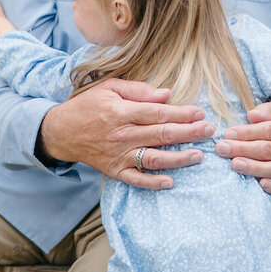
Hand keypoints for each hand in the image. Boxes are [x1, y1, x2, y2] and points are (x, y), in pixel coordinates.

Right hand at [39, 77, 215, 189]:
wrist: (60, 131)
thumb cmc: (88, 105)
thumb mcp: (109, 88)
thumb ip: (138, 90)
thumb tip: (166, 95)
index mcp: (121, 112)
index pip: (157, 113)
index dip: (181, 113)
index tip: (200, 113)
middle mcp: (122, 135)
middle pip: (161, 134)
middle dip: (189, 133)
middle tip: (210, 131)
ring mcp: (119, 155)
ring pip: (154, 158)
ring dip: (178, 158)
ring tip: (199, 155)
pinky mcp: (114, 170)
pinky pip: (136, 179)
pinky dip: (153, 183)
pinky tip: (170, 182)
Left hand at [216, 100, 270, 195]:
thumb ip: (267, 110)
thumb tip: (252, 116)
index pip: (270, 131)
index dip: (248, 132)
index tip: (229, 134)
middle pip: (269, 150)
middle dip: (243, 149)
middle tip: (222, 148)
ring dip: (254, 168)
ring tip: (235, 164)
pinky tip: (261, 184)